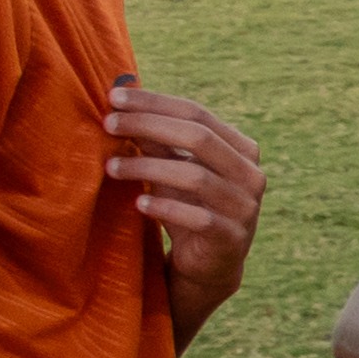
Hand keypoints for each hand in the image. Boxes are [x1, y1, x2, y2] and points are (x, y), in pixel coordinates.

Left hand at [105, 85, 267, 340]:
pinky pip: (197, 217)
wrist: (209, 263)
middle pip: (198, 137)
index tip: (113, 97)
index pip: (196, 113)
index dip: (154, 103)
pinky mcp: (232, 238)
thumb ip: (157, 137)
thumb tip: (121, 94)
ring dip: (147, 167)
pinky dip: (165, 207)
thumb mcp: (172, 167)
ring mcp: (246, 208)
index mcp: (241, 149)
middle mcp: (251, 175)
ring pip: (195, 176)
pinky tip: (138, 203)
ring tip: (111, 166)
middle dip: (148, 126)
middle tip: (107, 124)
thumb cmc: (188, 205)